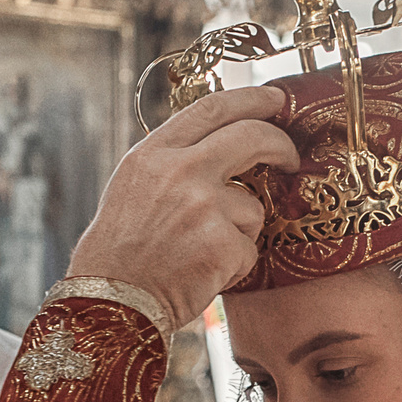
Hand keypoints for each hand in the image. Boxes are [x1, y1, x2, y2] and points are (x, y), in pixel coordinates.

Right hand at [67, 85, 296, 330]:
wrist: (111, 302)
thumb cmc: (119, 252)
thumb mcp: (134, 187)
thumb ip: (174, 161)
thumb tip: (224, 143)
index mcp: (154, 154)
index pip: (213, 108)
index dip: (252, 99)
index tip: (275, 99)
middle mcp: (180, 171)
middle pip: (251, 137)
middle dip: (280, 144)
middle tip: (290, 158)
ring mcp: (204, 207)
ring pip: (253, 207)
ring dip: (240, 231)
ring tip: (201, 253)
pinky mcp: (223, 245)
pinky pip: (249, 249)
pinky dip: (233, 265)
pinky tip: (202, 273)